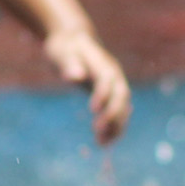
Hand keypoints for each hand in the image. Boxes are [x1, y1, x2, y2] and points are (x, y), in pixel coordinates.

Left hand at [43, 28, 129, 144]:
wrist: (75, 41)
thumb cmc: (64, 47)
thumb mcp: (61, 52)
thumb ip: (68, 64)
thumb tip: (74, 77)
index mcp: (101, 63)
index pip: (106, 80)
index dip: (102, 94)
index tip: (92, 111)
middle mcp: (113, 75)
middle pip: (121, 95)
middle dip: (112, 114)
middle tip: (97, 131)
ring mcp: (115, 85)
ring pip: (123, 107)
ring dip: (116, 126)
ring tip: (102, 144)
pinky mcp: (111, 94)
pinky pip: (118, 112)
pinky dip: (113, 127)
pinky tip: (104, 142)